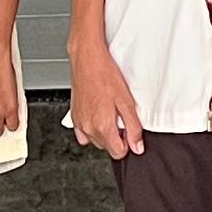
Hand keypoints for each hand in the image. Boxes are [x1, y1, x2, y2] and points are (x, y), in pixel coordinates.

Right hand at [70, 38, 145, 158]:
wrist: (87, 59)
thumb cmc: (105, 75)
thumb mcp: (127, 101)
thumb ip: (133, 127)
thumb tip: (137, 146)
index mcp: (102, 126)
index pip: (117, 152)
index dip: (127, 143)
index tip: (129, 131)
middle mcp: (88, 128)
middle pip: (107, 147)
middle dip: (116, 137)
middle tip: (120, 117)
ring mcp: (79, 123)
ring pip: (95, 140)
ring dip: (104, 132)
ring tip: (110, 113)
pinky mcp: (73, 116)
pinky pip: (83, 133)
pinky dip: (91, 128)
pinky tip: (97, 115)